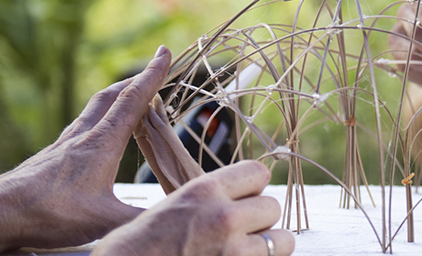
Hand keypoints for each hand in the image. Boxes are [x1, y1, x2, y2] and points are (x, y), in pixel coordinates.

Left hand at [0, 46, 171, 255]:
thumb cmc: (49, 213)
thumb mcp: (105, 220)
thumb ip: (141, 218)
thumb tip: (173, 216)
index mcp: (102, 143)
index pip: (133, 100)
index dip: (153, 75)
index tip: (165, 54)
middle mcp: (82, 136)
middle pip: (112, 96)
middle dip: (135, 81)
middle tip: (153, 73)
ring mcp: (63, 144)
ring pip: (94, 110)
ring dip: (115, 98)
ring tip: (128, 100)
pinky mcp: (50, 156)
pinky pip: (80, 127)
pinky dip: (97, 120)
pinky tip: (95, 136)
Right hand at [93, 161, 293, 255]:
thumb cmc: (139, 246)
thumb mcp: (173, 206)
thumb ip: (210, 199)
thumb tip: (245, 196)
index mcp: (205, 190)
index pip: (259, 173)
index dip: (254, 188)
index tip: (246, 199)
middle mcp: (224, 216)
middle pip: (273, 206)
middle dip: (259, 220)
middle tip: (239, 232)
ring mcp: (234, 250)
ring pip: (282, 239)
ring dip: (267, 246)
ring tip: (242, 251)